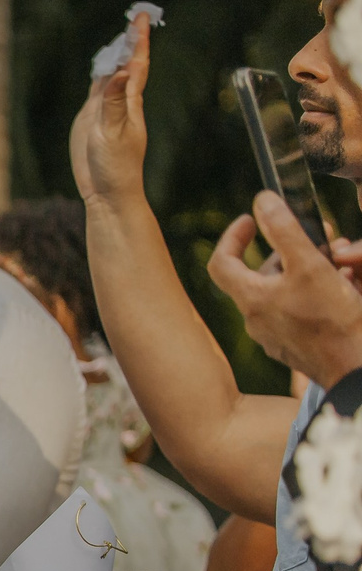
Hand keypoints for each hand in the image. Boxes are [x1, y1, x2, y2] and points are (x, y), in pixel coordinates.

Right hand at [69, 11, 151, 208]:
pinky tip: (102, 70)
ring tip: (121, 37)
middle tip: (136, 18)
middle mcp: (120, 103)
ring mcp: (106, 112)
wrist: (108, 192)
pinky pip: (99, 92)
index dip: (138, 40)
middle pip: (127, 65)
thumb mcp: (112, 132)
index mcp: (130, 103)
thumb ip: (115, 102)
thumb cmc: (115, 166)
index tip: (141, 17)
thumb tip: (124, 71)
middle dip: (131, 42)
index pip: (136, 64)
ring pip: (113, 77)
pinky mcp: (92, 122)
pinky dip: (101, 76)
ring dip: (117, 56)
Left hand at [208, 191, 361, 387]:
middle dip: (292, 250)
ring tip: (344, 261)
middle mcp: (257, 320)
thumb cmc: (334, 320)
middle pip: (264, 274)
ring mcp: (276, 336)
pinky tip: (348, 286)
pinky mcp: (297, 347)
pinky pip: (301, 311)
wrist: (356, 369)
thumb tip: (262, 201)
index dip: (233, 236)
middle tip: (324, 237)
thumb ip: (285, 231)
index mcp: (252, 299)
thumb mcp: (311, 267)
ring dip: (312, 269)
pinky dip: (319, 293)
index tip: (252, 219)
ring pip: (287, 291)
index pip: (222, 262)